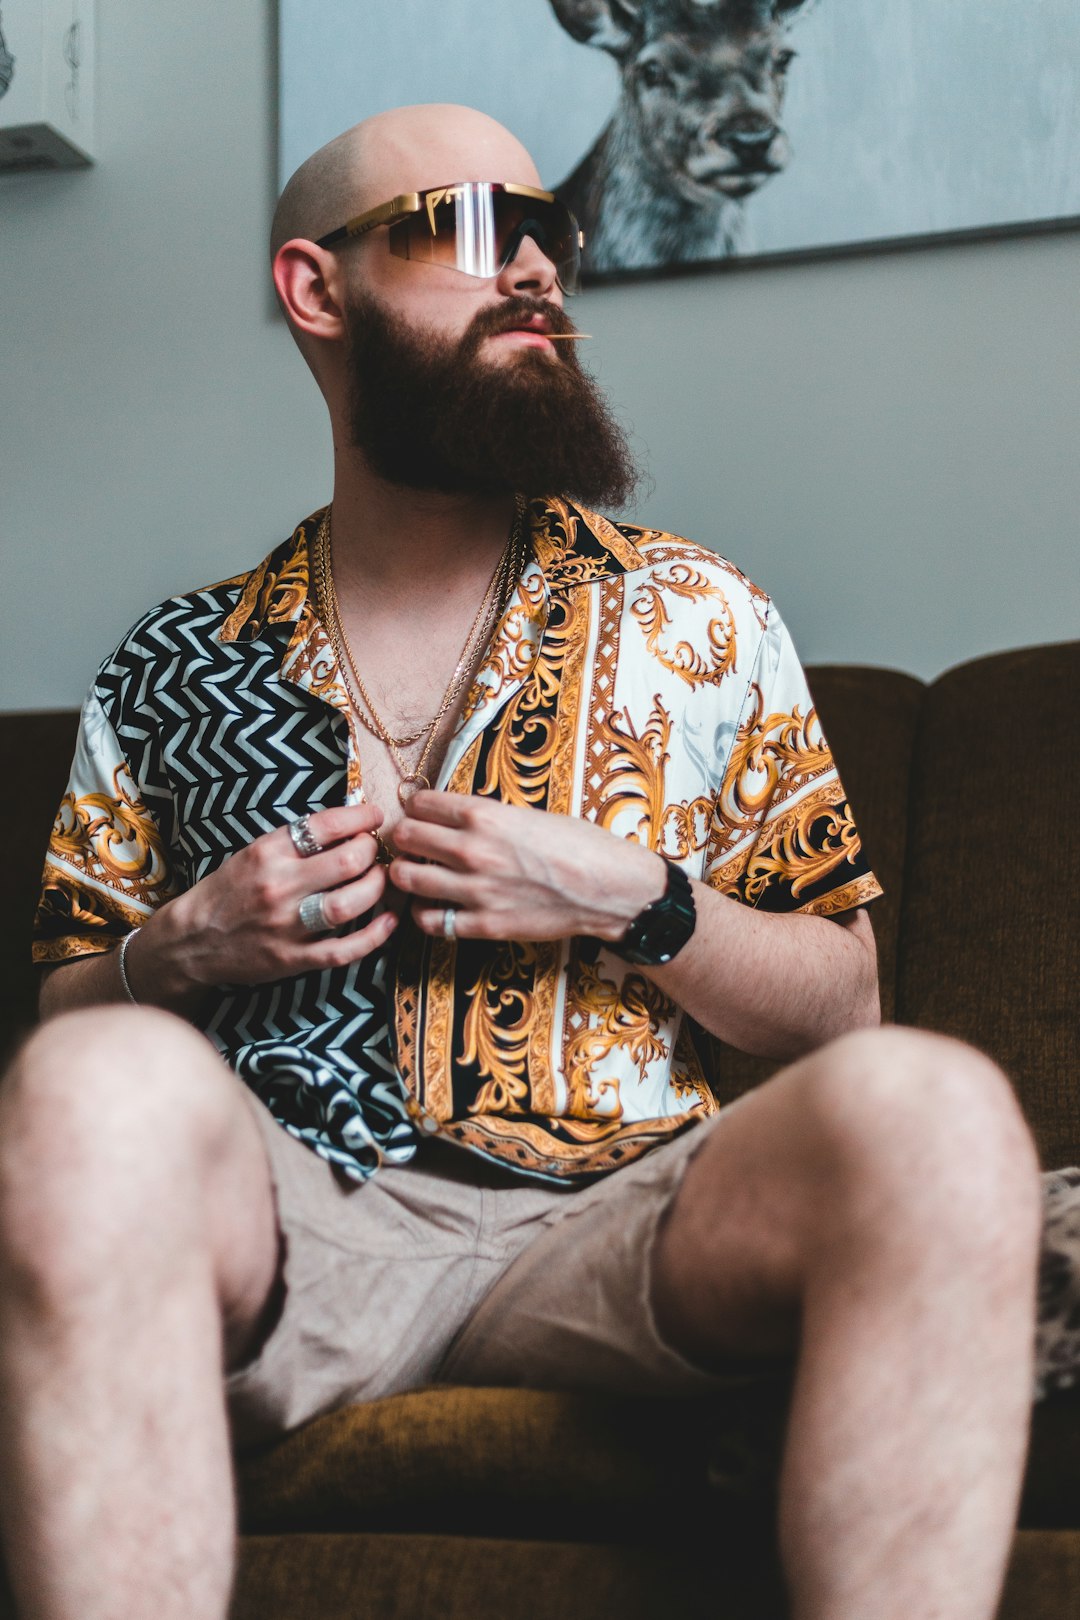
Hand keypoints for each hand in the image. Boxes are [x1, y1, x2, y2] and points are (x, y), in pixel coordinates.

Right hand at [130, 803, 395, 998]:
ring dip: (376, 889)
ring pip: (348, 904)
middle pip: (346, 862)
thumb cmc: (227, 892)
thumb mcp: (253, 854)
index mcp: (267, 853)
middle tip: (375, 852)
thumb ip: (295, 842)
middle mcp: (278, 886)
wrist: (191, 940)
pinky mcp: (292, 958)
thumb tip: (346, 825)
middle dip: (371, 853)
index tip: (374, 817)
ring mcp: (286, 925)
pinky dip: (373, 936)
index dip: (360, 818)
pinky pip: (343, 950)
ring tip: (380, 881)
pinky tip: (389, 922)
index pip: (325, 825)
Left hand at [389, 792, 665, 943]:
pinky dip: (425, 913)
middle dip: (403, 836)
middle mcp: (472, 850)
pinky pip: (431, 921)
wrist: (610, 889)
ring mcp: (475, 890)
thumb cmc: (580, 846)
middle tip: (409, 841)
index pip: (421, 803)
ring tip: (414, 873)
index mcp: (485, 815)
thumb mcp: (530, 814)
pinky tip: (433, 906)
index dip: (414, 805)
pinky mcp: (484, 925)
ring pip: (407, 879)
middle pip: (406, 837)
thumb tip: (457, 816)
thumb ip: (488, 816)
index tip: (415, 810)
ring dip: (405, 873)